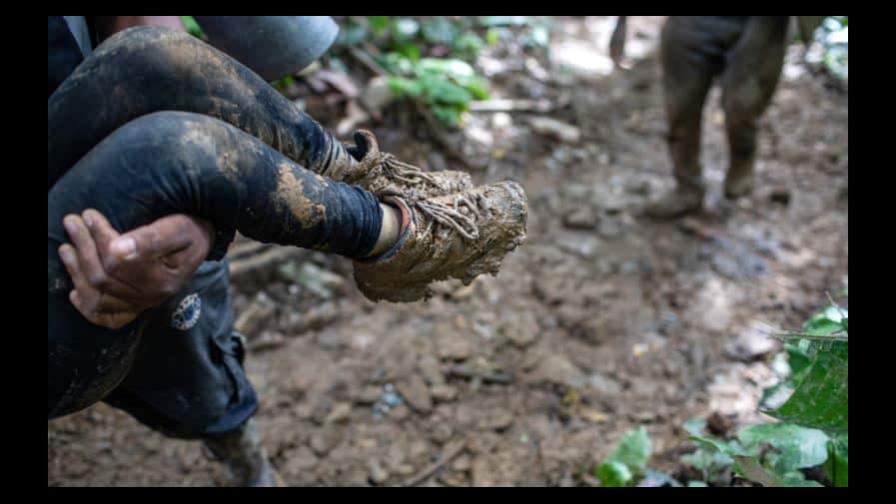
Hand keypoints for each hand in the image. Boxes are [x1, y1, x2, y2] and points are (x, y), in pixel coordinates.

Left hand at [58, 209, 213, 328]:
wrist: (200, 243)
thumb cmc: (189, 232)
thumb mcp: (176, 229)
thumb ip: (150, 239)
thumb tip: (116, 248)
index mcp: (161, 280)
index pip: (116, 263)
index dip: (98, 238)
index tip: (88, 214)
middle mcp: (151, 298)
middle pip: (103, 279)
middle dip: (83, 249)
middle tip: (72, 222)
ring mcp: (142, 306)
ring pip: (98, 298)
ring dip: (76, 274)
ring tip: (67, 248)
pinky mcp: (136, 308)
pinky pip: (106, 318)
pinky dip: (87, 307)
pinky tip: (74, 291)